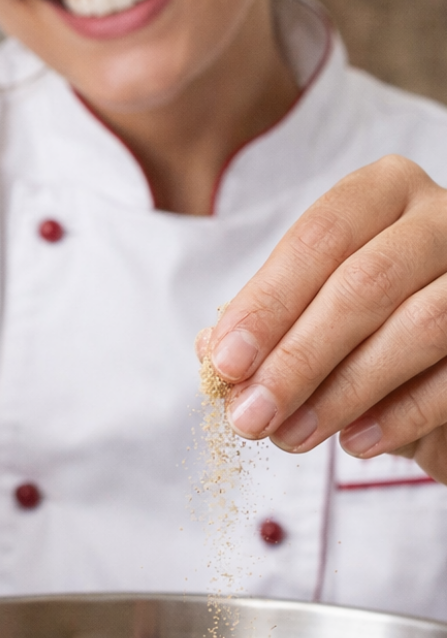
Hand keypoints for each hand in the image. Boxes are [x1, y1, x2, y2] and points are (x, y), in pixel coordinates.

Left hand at [201, 155, 446, 482]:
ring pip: (421, 326)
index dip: (267, 305)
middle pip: (366, 283)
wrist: (436, 364)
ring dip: (344, 392)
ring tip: (292, 436)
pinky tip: (354, 442)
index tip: (225, 364)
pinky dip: (402, 415)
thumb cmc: (362, 324)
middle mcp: (439, 218)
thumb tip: (213, 351)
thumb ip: (263, 325)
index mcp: (380, 194)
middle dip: (298, 358)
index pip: (317, 240)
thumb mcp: (305, 314)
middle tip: (251, 416)